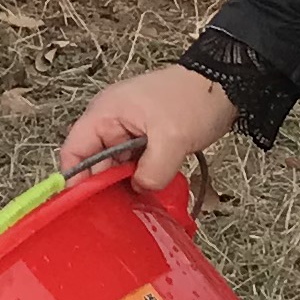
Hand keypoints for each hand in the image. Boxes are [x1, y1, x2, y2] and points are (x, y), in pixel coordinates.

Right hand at [61, 63, 237, 190]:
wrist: (225, 85)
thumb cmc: (193, 100)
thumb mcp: (172, 138)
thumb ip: (152, 171)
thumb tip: (140, 189)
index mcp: (105, 113)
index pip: (74, 151)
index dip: (75, 180)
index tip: (84, 207)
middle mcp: (110, 122)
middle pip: (94, 164)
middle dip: (104, 188)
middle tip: (116, 214)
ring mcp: (128, 131)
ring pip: (115, 167)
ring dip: (124, 185)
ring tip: (134, 207)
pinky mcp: (145, 140)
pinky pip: (134, 165)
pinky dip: (140, 179)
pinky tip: (150, 195)